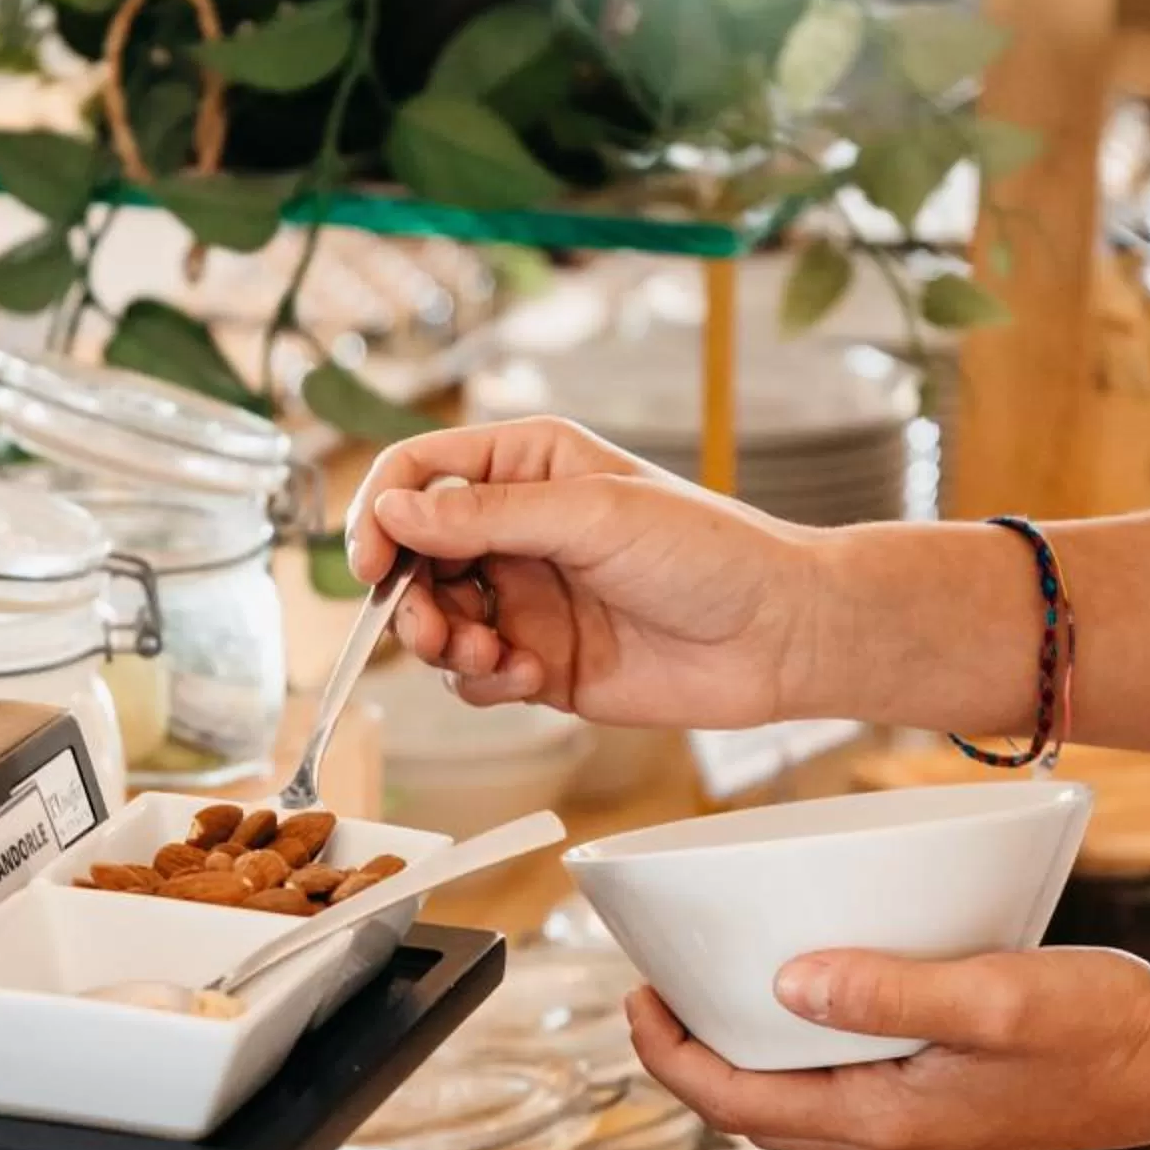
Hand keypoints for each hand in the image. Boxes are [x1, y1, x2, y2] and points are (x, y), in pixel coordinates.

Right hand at [346, 418, 822, 730]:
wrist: (777, 636)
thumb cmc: (708, 553)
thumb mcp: (592, 515)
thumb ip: (486, 516)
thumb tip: (395, 509)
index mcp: (527, 466)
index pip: (419, 473)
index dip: (382, 513)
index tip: (372, 560)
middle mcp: (517, 529)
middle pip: (413, 556)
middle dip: (408, 596)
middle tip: (433, 628)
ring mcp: (525, 598)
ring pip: (435, 621)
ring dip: (443, 643)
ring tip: (488, 655)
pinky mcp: (539, 662)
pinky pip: (474, 677)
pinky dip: (485, 683)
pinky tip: (531, 676)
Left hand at [627, 947, 1149, 1149]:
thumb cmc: (1104, 1029)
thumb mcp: (991, 995)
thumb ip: (886, 990)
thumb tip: (787, 985)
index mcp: (891, 1123)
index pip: (739, 1104)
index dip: (671, 1059)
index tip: (636, 1001)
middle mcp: (897, 1147)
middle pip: (755, 1117)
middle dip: (691, 1064)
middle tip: (655, 998)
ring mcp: (924, 1141)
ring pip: (798, 1113)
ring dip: (745, 1066)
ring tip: (712, 1001)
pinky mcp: (948, 1120)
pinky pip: (845, 1100)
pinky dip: (803, 1063)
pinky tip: (809, 1012)